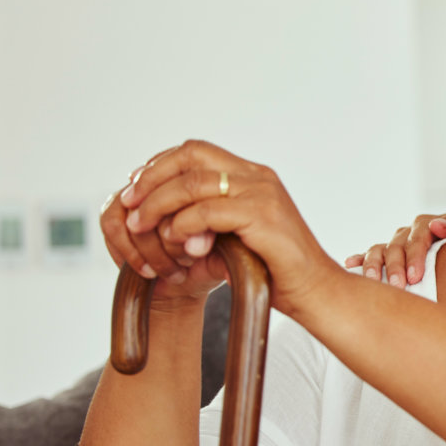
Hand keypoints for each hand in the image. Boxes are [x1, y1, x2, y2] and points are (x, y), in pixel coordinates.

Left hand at [115, 140, 337, 316]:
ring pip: (194, 181)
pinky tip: (174, 241)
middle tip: (129, 202)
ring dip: (159, 202)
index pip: (196, 152)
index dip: (160, 165)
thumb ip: (204, 226)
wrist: (316, 293)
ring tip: (140, 225)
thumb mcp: (233, 241)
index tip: (135, 188)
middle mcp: (257, 176)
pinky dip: (183, 224)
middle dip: (152, 177)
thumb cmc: (276, 273)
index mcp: (252, 176)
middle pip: (191, 155)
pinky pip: (208, 211)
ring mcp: (262, 193)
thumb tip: (161, 224)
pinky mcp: (263, 215)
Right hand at [341, 212, 445, 286]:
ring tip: (373, 282)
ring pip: (379, 251)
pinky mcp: (388, 257)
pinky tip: (350, 265)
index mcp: (427, 225)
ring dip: (374, 266)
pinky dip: (359, 260)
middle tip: (399, 286)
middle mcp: (408, 234)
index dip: (415, 254)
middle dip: (395, 266)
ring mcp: (396, 245)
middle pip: (396, 246)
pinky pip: (369, 256)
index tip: (416, 276)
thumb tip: (436, 226)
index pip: (417, 235)